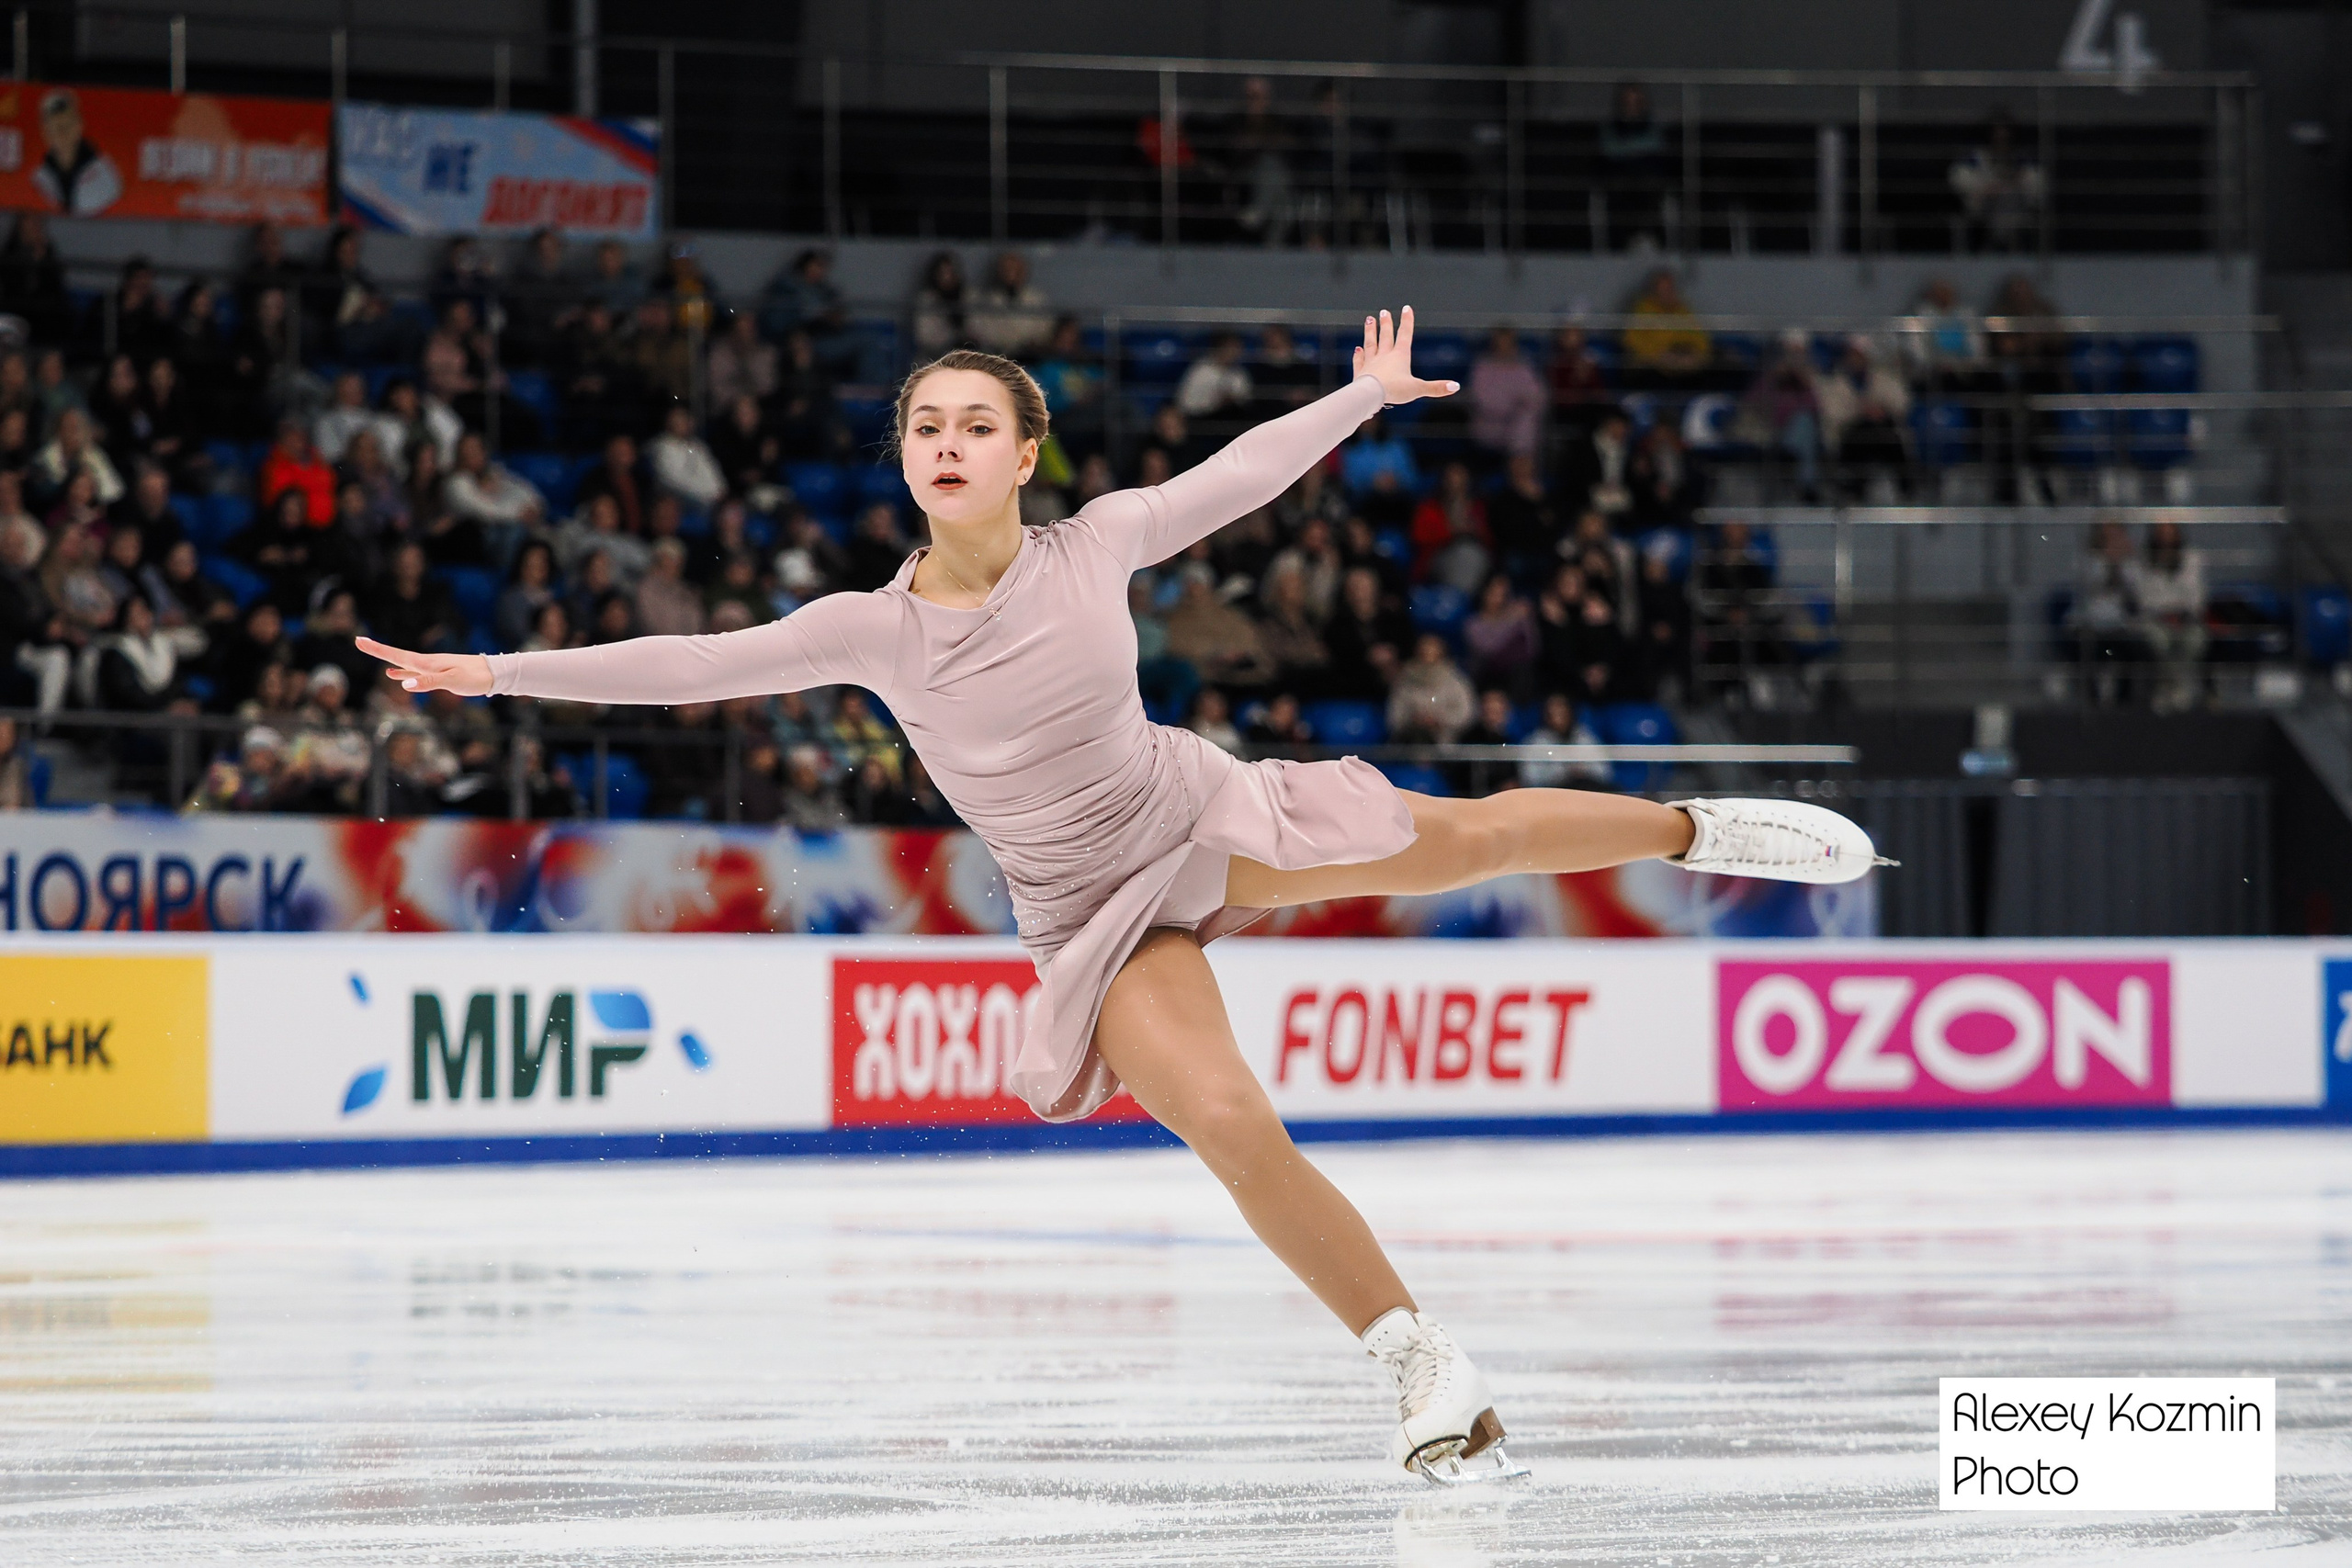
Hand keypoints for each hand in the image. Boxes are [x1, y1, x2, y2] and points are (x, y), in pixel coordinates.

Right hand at [356, 636, 492, 696]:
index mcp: (427, 663)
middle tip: (359, 641)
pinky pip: (414, 671)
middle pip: (397, 655)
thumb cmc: (475, 678)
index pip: (397, 656)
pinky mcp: (439, 673)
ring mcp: (432, 667)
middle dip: (377, 650)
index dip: (378, 650)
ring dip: (387, 658)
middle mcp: (427, 663)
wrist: (494, 674)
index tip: (360, 640)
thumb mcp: (452, 681)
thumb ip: (428, 682)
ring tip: (372, 653)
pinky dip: (402, 672)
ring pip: (404, 662)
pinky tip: (395, 675)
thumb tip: (404, 684)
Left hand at [1352, 306, 1458, 406]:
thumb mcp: (1418, 389)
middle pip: (1386, 336)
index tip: (1406, 308)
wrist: (1370, 395)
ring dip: (1370, 332)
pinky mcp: (1360, 373)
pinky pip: (1360, 361)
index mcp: (1400, 356)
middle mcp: (1384, 356)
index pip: (1405, 334)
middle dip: (1386, 323)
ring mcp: (1371, 363)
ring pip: (1371, 343)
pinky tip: (1357, 349)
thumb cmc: (1394, 390)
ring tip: (1369, 319)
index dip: (1407, 321)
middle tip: (1384, 312)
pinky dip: (1358, 355)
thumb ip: (1436, 388)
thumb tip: (1455, 386)